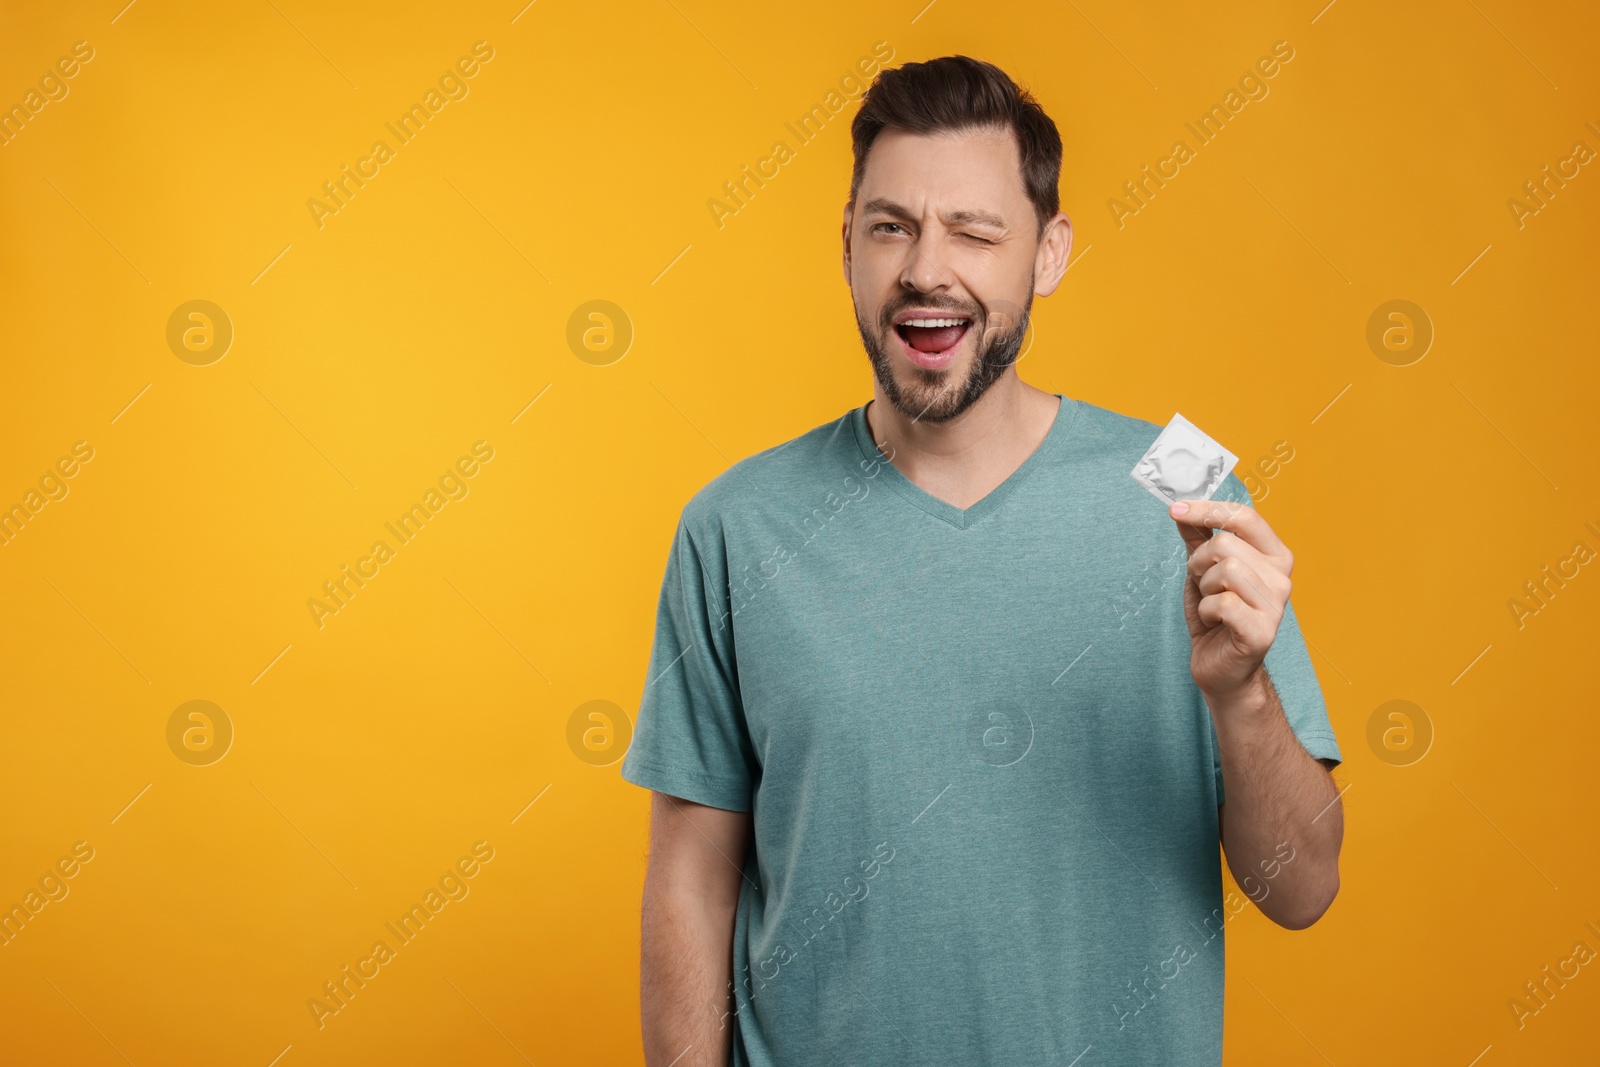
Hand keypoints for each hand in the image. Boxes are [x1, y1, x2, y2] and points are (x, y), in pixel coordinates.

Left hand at [1168, 498, 1293, 701]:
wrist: (1221, 666)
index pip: (1245, 517)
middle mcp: (1282, 577)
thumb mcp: (1203, 570)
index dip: (1207, 510)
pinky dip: (1206, 611)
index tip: (1176, 510)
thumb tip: (1182, 508)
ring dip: (1204, 588)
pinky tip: (1214, 622)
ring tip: (1211, 604)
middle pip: (1226, 546)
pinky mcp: (1263, 631)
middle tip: (1202, 583)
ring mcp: (1276, 605)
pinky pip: (1222, 604)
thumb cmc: (1216, 616)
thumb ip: (1197, 538)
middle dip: (1199, 563)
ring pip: (1225, 572)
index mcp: (1274, 556)